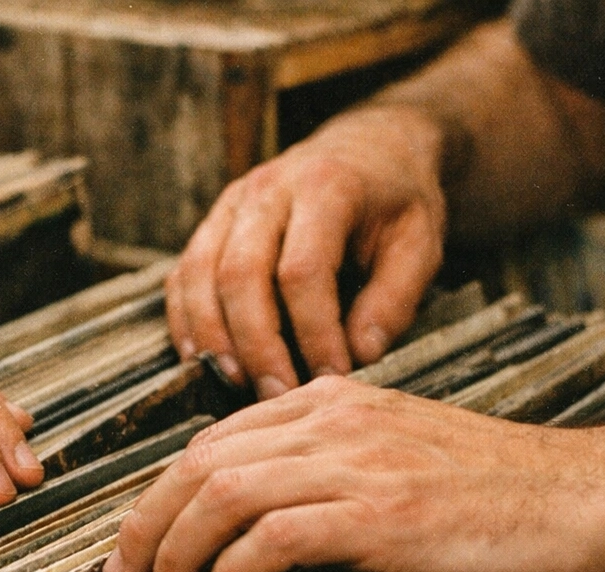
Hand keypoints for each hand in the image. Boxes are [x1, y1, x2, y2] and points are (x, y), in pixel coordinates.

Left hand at [103, 376, 604, 571]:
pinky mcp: (382, 516)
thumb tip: (268, 522)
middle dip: (146, 524)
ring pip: (222, 494)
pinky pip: (271, 540)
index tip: (141, 540)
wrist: (589, 499)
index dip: (162, 492)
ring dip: (175, 554)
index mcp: (339, 402)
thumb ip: (336, 470)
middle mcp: (338, 420)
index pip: (217, 437)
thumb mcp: (405, 460)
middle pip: (200, 461)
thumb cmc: (504, 495)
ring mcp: (359, 464)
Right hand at [167, 107, 445, 400]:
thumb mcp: (421, 243)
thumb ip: (394, 299)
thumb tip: (359, 354)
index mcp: (325, 186)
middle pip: (240, 272)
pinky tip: (205, 360)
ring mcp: (232, 204)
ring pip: (199, 274)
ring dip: (213, 337)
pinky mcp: (213, 224)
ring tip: (236, 383)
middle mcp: (268, 189)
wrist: (369, 146)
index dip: (314, 331)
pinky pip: (183, 275)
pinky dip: (187, 321)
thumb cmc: (396, 199)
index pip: (303, 269)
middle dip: (256, 344)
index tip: (333, 376)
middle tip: (276, 393)